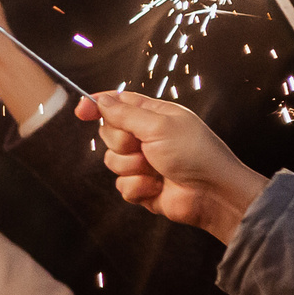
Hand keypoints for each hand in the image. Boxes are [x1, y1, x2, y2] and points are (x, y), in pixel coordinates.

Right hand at [79, 90, 271, 243]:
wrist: (212, 194)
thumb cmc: (195, 154)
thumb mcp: (159, 126)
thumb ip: (125, 114)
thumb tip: (101, 100)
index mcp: (155, 115)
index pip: (118, 103)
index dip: (98, 105)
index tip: (81, 111)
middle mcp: (147, 136)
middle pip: (109, 134)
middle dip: (122, 144)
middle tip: (143, 147)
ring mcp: (143, 162)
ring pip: (112, 162)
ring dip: (132, 168)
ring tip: (155, 170)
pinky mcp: (141, 185)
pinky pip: (120, 185)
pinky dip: (137, 188)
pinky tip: (157, 187)